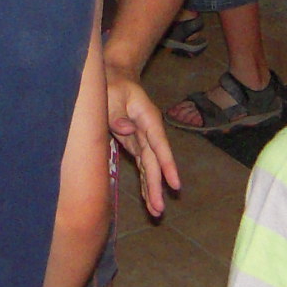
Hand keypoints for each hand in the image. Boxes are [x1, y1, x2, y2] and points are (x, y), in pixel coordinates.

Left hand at [105, 66, 179, 216]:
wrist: (114, 75)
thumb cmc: (113, 83)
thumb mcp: (112, 94)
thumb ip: (118, 114)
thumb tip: (126, 131)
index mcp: (147, 118)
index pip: (158, 145)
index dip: (167, 165)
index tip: (175, 184)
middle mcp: (148, 131)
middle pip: (154, 162)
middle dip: (156, 186)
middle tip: (159, 210)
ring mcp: (142, 138)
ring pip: (149, 167)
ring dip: (151, 188)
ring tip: (156, 211)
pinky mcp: (134, 143)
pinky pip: (141, 164)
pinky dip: (144, 180)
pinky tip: (148, 197)